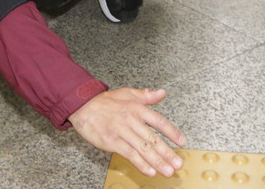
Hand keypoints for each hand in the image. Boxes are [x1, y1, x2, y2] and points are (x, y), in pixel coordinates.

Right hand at [69, 87, 186, 177]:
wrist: (83, 105)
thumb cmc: (105, 101)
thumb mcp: (127, 93)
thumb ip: (146, 95)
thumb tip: (162, 93)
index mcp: (137, 108)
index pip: (159, 121)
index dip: (172, 132)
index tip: (182, 142)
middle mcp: (132, 120)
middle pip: (153, 139)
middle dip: (167, 153)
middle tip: (178, 164)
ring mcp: (122, 132)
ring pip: (143, 148)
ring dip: (157, 161)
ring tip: (168, 170)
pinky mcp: (112, 141)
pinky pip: (129, 154)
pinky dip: (141, 163)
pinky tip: (149, 171)